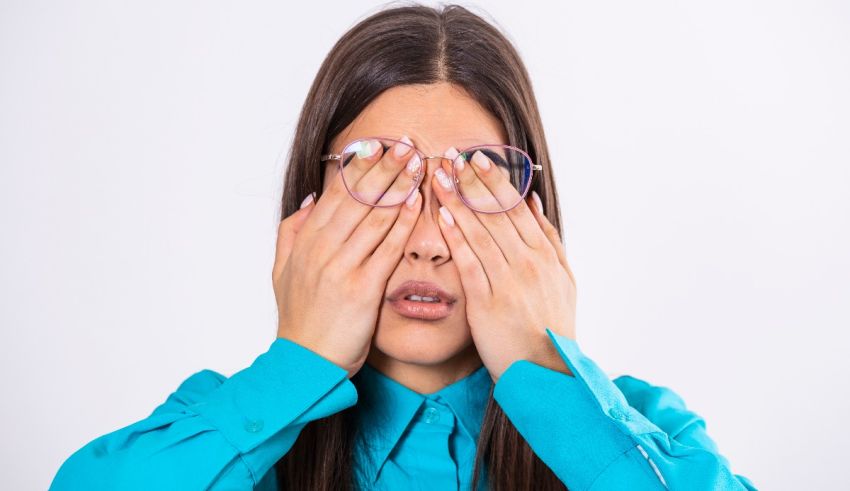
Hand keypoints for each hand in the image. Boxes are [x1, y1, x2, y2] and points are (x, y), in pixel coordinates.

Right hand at [272, 139, 422, 377]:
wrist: (305, 363)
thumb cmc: (301, 318)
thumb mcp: (282, 271)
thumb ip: (292, 231)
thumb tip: (311, 198)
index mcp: (305, 241)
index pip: (336, 193)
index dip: (360, 167)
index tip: (380, 145)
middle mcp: (321, 249)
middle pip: (358, 198)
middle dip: (385, 168)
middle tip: (407, 143)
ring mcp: (341, 268)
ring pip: (374, 217)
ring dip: (399, 187)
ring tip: (418, 163)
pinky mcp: (361, 289)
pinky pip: (386, 249)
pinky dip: (403, 223)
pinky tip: (418, 203)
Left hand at [430, 148, 576, 382]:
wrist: (547, 370)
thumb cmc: (552, 323)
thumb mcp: (563, 278)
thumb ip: (548, 237)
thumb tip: (531, 199)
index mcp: (543, 254)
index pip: (515, 207)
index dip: (493, 180)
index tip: (475, 156)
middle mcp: (526, 263)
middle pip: (495, 213)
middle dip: (471, 181)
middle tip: (451, 153)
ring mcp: (507, 282)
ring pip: (480, 232)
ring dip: (458, 201)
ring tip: (439, 175)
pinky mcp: (487, 303)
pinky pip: (469, 263)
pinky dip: (456, 237)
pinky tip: (441, 216)